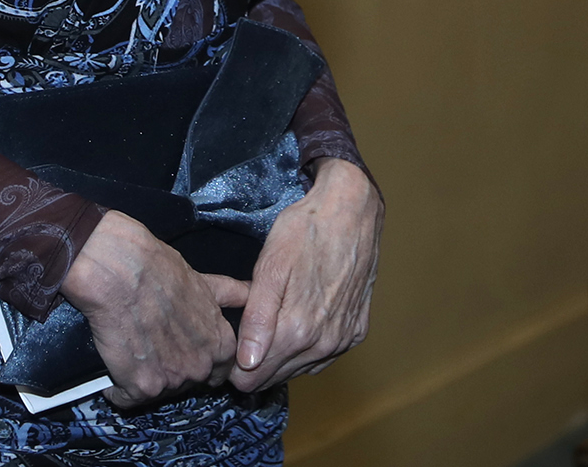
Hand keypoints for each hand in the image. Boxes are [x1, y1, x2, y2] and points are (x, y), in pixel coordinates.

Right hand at [59, 209, 242, 408]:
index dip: (201, 363)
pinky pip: (128, 399)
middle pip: (188, 382)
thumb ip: (230, 295)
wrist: (123, 275)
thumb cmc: (161, 272)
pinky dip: (118, 389)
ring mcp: (172, 381)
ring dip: (147, 378)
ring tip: (134, 351)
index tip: (184, 355)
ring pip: (159, 391)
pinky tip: (115, 371)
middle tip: (155, 349)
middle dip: (173, 371)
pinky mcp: (141, 387)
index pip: (220, 371)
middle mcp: (200, 367)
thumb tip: (249, 293)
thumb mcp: (206, 282)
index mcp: (220, 344)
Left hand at [224, 157, 383, 392]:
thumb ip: (258, 319)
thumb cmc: (305, 230)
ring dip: (283, 357)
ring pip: (300, 369)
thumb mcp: (271, 267)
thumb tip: (247, 363)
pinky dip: (308, 350)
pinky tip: (300, 326)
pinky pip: (325, 357)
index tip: (229, 344)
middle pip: (276, 377)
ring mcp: (343, 338)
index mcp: (297, 330)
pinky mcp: (358, 330)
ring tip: (272, 325)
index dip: (235, 366)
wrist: (351, 209)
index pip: (253, 377)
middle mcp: (323, 342)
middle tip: (248, 329)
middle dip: (257, 363)